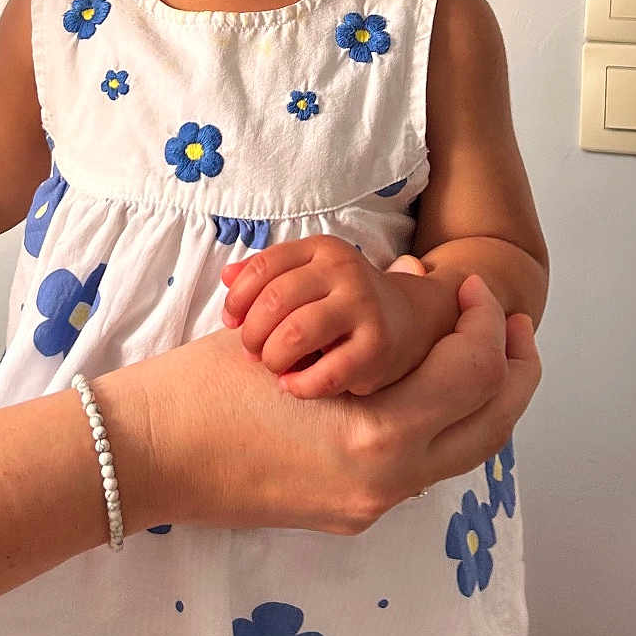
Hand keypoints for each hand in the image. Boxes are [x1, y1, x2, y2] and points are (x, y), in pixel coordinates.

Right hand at [112, 271, 541, 533]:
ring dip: (478, 397)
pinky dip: (436, 420)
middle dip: (512, 371)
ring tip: (478, 347)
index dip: (482, 323)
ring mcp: (368, 505)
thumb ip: (363, 315)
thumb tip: (413, 281)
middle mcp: (386, 482)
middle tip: (511, 325)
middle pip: (489, 427)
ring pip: (459, 451)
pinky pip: (418, 463)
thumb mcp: (289, 337)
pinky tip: (421, 381)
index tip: (472, 287)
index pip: (472, 375)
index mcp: (378, 437)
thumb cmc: (203, 387)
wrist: (143, 455)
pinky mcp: (345, 511)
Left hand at [219, 235, 447, 398]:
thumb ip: (267, 274)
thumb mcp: (310, 275)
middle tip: (252, 351)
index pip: (263, 267)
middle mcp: (345, 272)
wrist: (410, 319)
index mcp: (323, 250)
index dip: (238, 298)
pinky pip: (324, 374)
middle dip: (252, 333)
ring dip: (272, 358)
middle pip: (274, 300)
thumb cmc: (344, 300)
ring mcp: (364, 308)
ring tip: (273, 366)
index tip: (232, 322)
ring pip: (294, 334)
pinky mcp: (377, 348)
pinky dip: (298, 385)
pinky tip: (292, 385)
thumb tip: (226, 277)